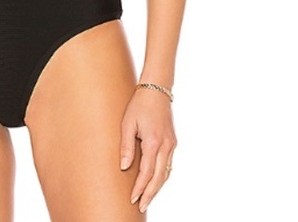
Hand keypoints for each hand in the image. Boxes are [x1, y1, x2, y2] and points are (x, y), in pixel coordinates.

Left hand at [119, 87, 176, 212]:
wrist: (156, 89)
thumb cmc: (138, 105)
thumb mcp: (127, 123)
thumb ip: (126, 146)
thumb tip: (123, 167)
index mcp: (153, 141)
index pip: (146, 172)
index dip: (140, 188)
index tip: (133, 199)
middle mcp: (166, 145)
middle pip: (159, 177)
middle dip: (150, 193)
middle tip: (141, 206)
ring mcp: (172, 144)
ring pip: (166, 172)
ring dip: (157, 187)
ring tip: (147, 198)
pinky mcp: (173, 142)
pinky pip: (169, 164)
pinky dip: (162, 176)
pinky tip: (155, 182)